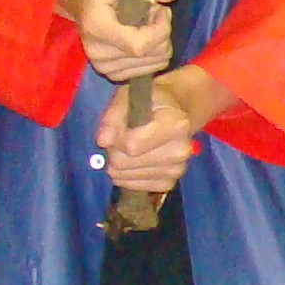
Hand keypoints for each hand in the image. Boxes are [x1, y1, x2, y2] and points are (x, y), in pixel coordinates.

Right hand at [59, 0, 175, 81]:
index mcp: (97, 26)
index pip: (140, 45)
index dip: (160, 29)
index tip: (161, 9)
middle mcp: (97, 52)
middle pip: (150, 55)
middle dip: (162, 32)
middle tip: (152, 12)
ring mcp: (102, 65)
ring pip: (154, 64)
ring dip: (159, 42)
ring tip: (145, 22)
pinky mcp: (109, 72)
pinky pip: (147, 71)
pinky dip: (152, 54)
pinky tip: (142, 36)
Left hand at [95, 66, 230, 198]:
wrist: (174, 113)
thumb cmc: (149, 101)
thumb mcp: (127, 98)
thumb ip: (113, 117)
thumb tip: (103, 142)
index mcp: (175, 124)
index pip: (131, 145)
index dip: (115, 139)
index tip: (116, 128)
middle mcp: (181, 150)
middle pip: (125, 163)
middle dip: (114, 152)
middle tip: (119, 139)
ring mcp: (177, 169)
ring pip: (126, 177)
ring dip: (119, 165)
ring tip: (128, 149)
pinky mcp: (170, 183)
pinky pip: (136, 187)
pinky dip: (128, 176)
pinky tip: (134, 162)